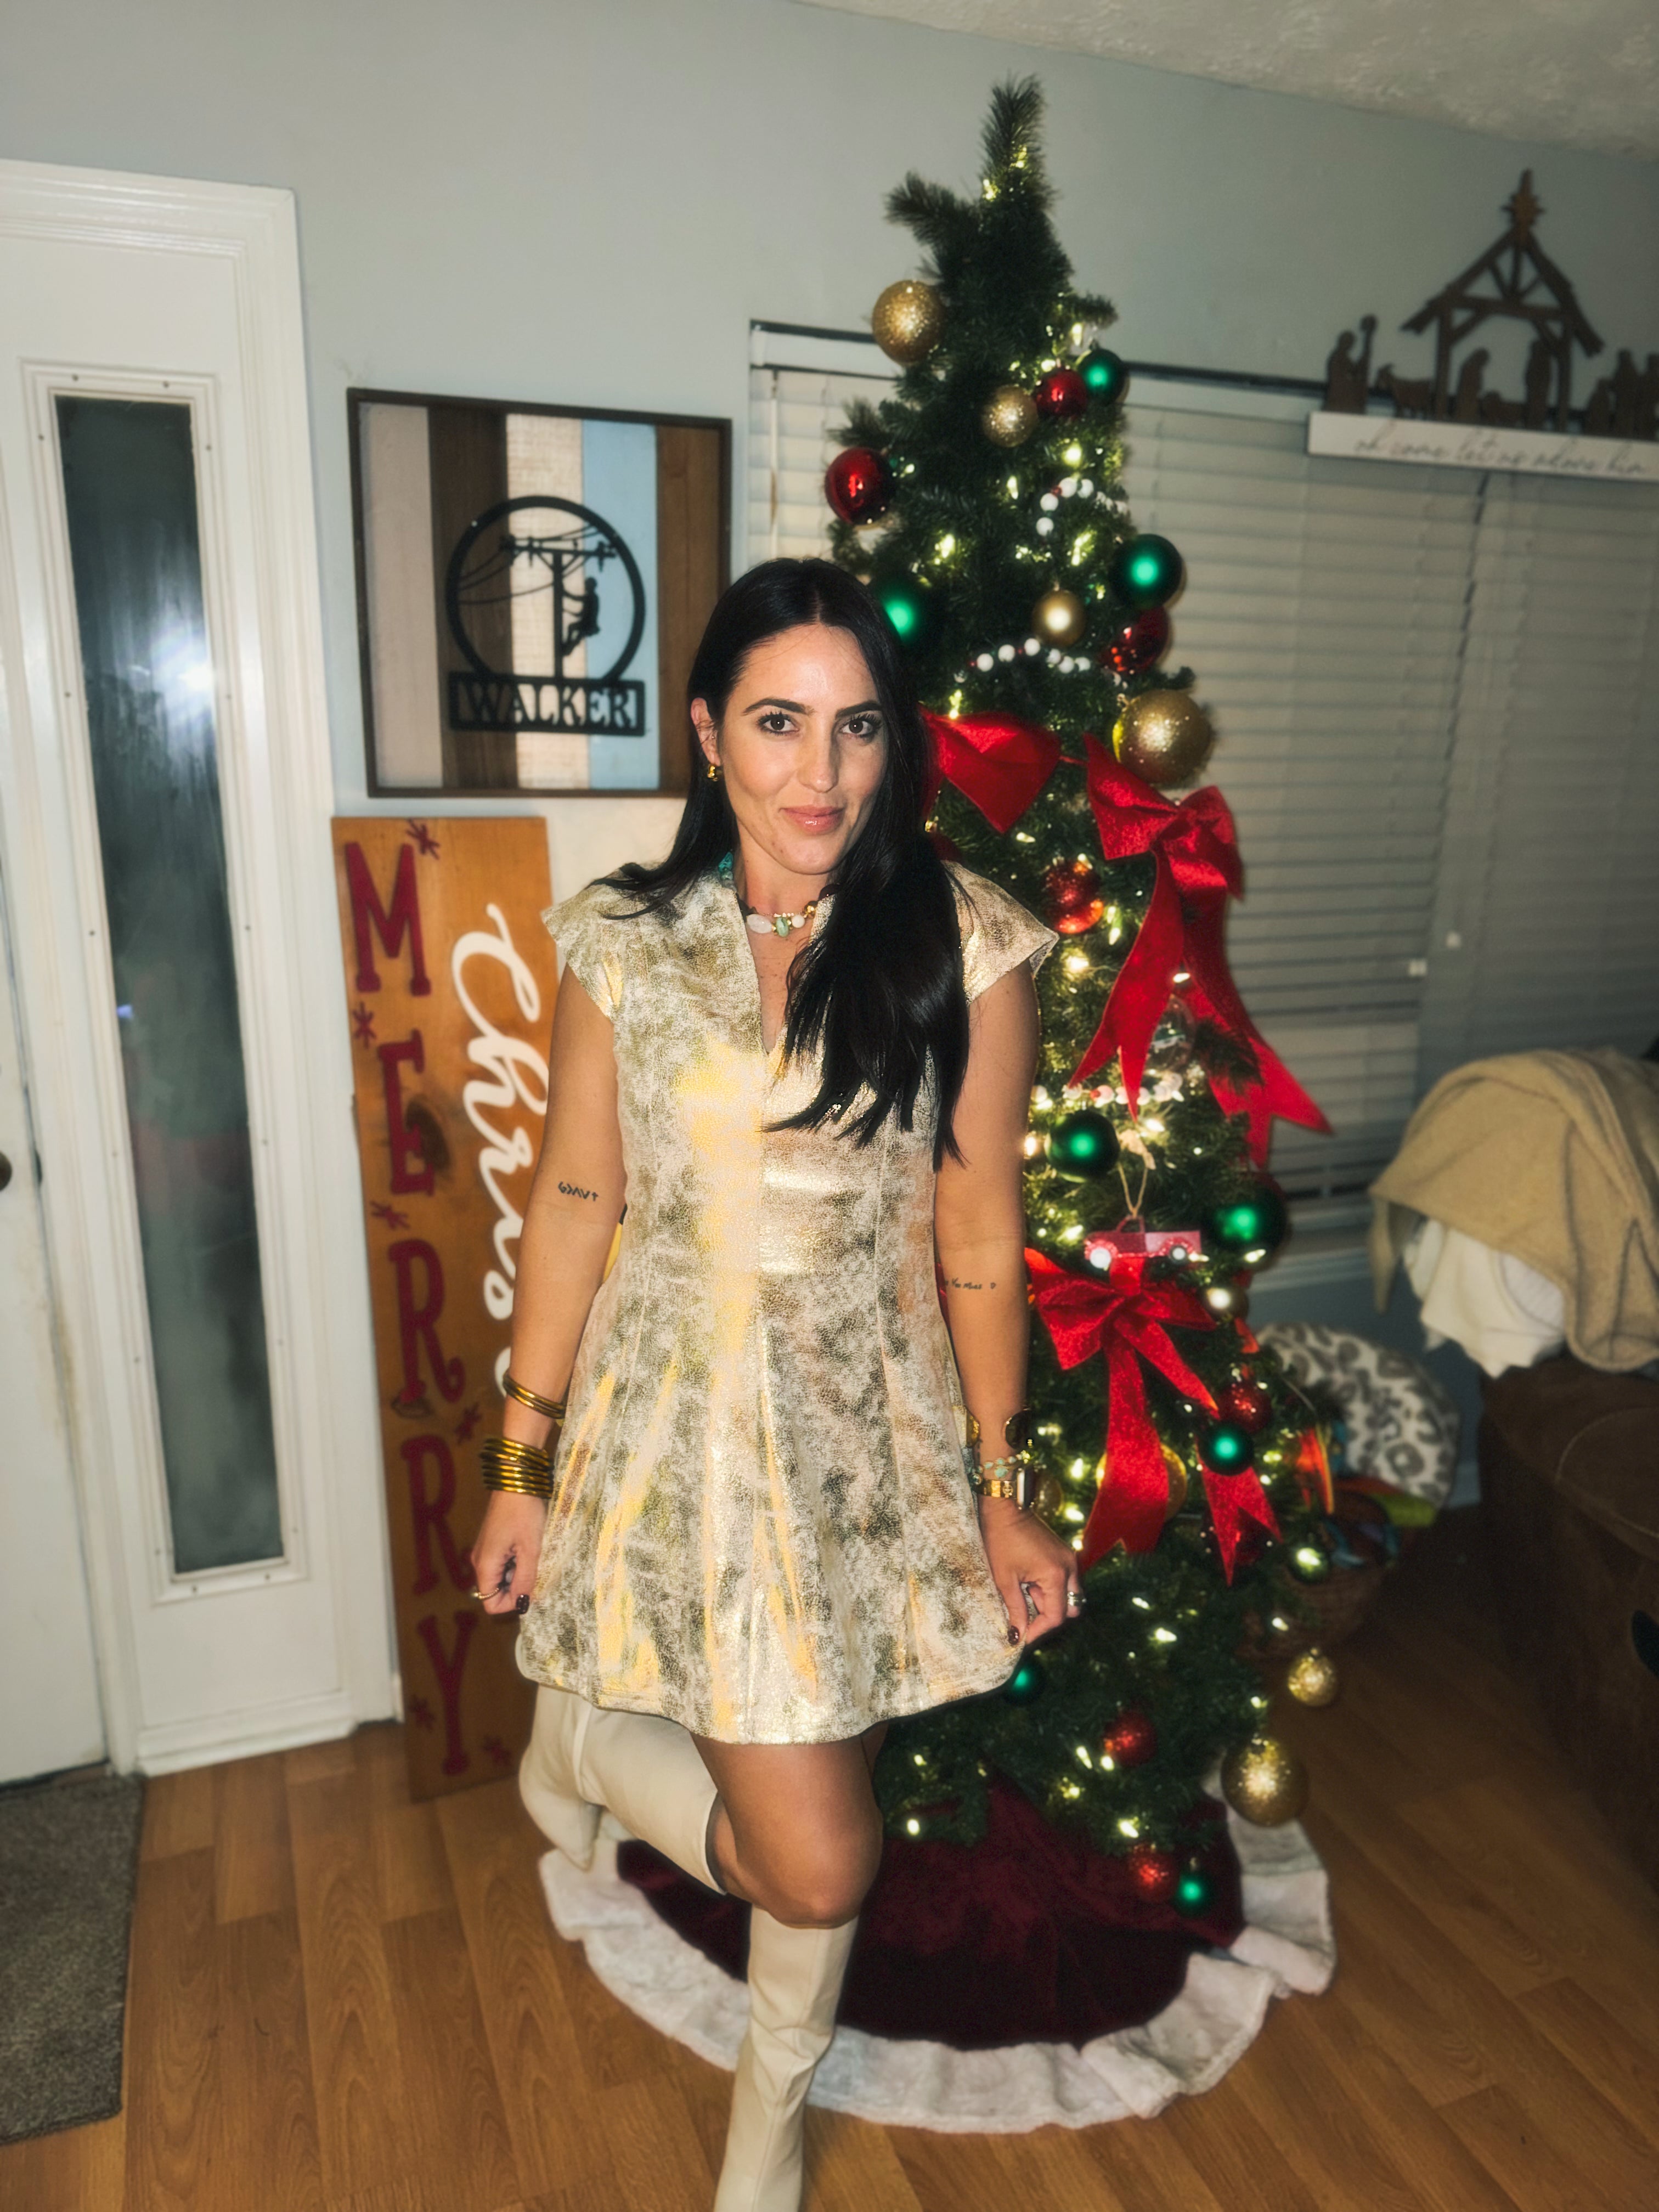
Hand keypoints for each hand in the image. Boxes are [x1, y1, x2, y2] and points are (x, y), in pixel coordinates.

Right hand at [469, 1493, 547, 1615]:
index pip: (490, 1603)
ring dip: (518, 1574)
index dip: (511, 1603)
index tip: (530, 1588)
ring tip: (533, 1556)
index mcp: (485, 1565)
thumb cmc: (523, 1512)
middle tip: (535, 1569)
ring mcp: (485, 1551)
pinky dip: (516, 1563)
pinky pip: (502, 1564)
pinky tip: (529, 1548)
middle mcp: (480, 1561)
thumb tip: (525, 1602)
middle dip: (516, 1588)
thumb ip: (526, 1577)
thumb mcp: (530, 1548)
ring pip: (500, 1577)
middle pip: (495, 1591)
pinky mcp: (492, 1543)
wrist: (516, 1480)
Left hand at [978, 1499, 1080, 1646]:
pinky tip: (1028, 1582)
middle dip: (1047, 1615)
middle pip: (1069, 1608)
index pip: (1056, 1616)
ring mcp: (1069, 1559)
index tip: (1022, 1637)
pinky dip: (1048, 1588)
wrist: (1005, 1508)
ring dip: (1048, 1601)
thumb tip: (1018, 1634)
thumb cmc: (1001, 1540)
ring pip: (1068, 1595)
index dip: (1039, 1630)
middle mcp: (1069, 1567)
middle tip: (1024, 1615)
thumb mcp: (1005, 1578)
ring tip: (1023, 1591)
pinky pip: (1064, 1581)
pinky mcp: (1064, 1554)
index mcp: (1056, 1574)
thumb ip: (1015, 1608)